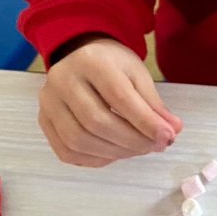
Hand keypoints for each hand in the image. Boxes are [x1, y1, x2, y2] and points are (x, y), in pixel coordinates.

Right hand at [38, 35, 182, 166]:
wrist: (82, 56)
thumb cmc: (113, 65)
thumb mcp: (137, 74)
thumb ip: (153, 104)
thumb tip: (172, 131)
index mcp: (90, 61)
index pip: (119, 97)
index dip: (145, 122)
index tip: (167, 136)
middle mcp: (62, 80)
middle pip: (96, 121)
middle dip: (132, 141)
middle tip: (156, 146)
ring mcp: (48, 102)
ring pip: (79, 140)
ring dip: (116, 153)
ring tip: (138, 149)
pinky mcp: (44, 121)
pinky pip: (67, 152)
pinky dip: (95, 159)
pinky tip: (115, 153)